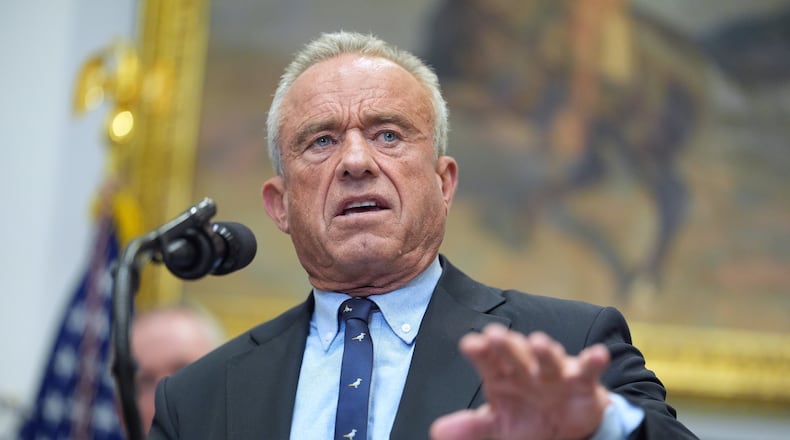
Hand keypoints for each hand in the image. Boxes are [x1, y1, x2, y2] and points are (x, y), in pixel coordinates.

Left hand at [430, 324, 611, 439]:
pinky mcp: (582, 381)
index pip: (488, 361)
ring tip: (540, 343)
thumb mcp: (498, 427)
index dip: (480, 352)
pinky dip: (593, 361)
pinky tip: (597, 354)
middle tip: (496, 335)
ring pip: (549, 359)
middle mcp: (527, 369)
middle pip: (516, 354)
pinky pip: (588, 369)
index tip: (470, 344)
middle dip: (507, 345)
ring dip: (545, 351)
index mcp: (502, 376)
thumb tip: (437, 432)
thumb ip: (472, 426)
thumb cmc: (526, 419)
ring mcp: (554, 373)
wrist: (565, 429)